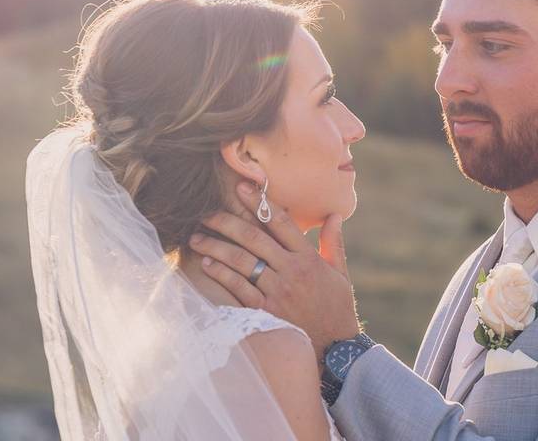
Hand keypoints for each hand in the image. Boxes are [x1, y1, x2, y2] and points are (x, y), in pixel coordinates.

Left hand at [190, 182, 361, 359]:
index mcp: (308, 258)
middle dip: (227, 221)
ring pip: (241, 261)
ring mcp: (276, 292)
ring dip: (216, 246)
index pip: (280, 222)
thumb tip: (335, 214)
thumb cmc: (337, 308)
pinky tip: (207, 263)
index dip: (259, 203)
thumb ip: (333, 242)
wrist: (334, 349)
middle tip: (207, 212)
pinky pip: (238, 288)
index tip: (241, 188)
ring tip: (197, 236)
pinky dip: (221, 274)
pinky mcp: (265, 312)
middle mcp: (291, 271)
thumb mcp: (340, 273)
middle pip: (254, 238)